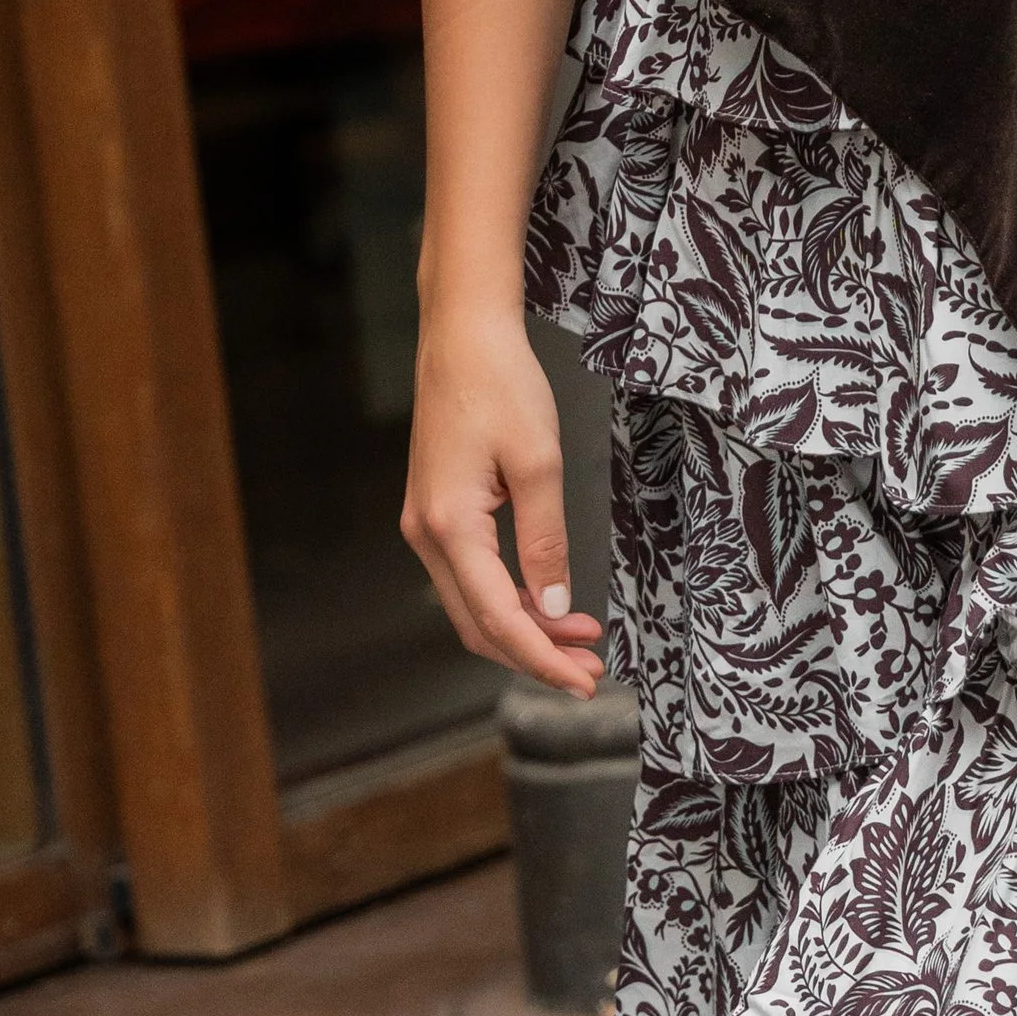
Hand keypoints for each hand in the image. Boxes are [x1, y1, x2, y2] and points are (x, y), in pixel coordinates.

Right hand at [402, 305, 604, 691]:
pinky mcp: (435, 511)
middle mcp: (426, 536)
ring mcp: (425, 525)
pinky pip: (471, 575)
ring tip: (581, 635)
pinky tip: (548, 596)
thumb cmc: (500, 384)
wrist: (463, 334)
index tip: (584, 681)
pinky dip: (510, 596)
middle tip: (591, 668)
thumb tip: (555, 604)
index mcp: (450, 527)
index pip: (498, 618)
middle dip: (536, 652)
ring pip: (474, 603)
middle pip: (480, 624)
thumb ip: (546, 540)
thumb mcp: (538, 462)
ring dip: (526, 626)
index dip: (542, 658)